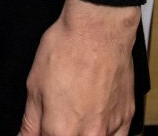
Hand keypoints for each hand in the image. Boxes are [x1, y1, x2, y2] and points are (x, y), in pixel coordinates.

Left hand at [19, 0, 138, 135]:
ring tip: (75, 114)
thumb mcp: (34, 86)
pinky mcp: (126, 118)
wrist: (98, 31)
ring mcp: (111, 128)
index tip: (40, 127)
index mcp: (61, 129)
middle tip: (56, 115)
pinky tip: (94, 120)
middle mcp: (89, 134)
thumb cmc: (67, 50)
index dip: (40, 133)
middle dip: (58, 131)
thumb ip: (30, 121)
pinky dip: (104, 133)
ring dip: (81, 132)